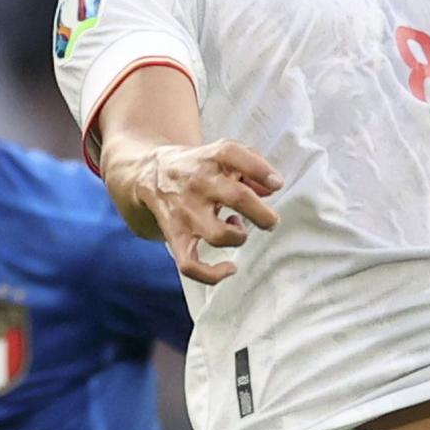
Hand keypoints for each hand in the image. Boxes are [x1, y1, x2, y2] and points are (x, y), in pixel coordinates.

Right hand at [125, 139, 281, 283]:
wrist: (152, 174)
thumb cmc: (200, 167)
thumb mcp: (224, 156)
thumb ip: (252, 166)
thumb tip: (273, 187)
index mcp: (210, 158)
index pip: (233, 154)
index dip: (261, 169)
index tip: (277, 184)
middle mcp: (197, 185)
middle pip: (237, 197)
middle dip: (263, 214)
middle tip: (271, 221)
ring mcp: (185, 213)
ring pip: (218, 235)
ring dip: (239, 237)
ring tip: (238, 229)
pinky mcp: (175, 237)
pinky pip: (190, 265)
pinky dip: (212, 274)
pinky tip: (230, 268)